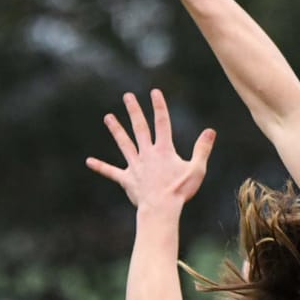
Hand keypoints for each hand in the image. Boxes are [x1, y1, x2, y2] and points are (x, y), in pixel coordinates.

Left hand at [87, 88, 216, 212]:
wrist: (161, 208)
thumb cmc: (180, 190)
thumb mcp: (197, 169)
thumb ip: (202, 149)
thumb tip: (210, 131)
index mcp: (164, 150)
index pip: (162, 123)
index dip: (159, 106)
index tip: (154, 92)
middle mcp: (147, 154)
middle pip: (140, 128)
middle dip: (134, 111)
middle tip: (127, 96)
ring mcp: (135, 166)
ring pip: (124, 144)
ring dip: (116, 130)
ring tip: (108, 117)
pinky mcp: (127, 180)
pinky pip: (112, 172)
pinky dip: (101, 167)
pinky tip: (89, 161)